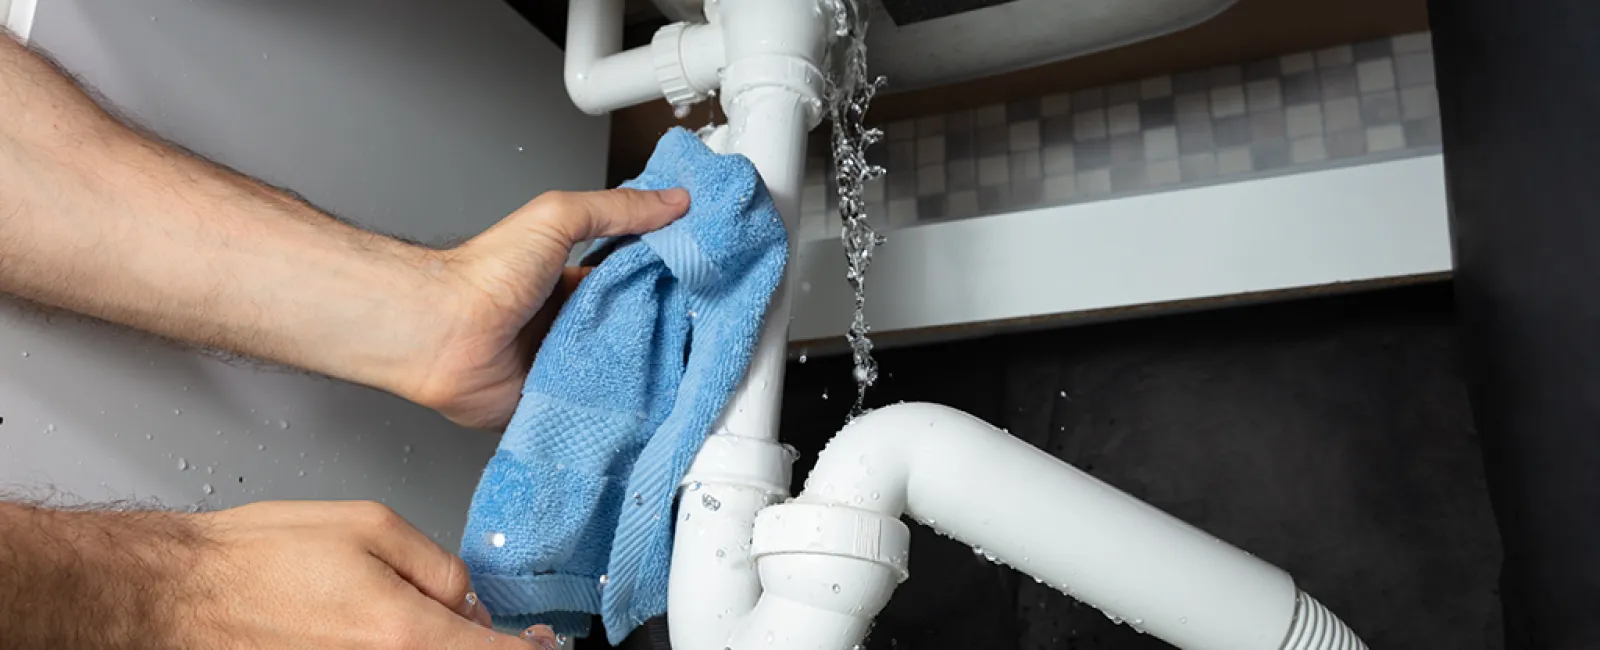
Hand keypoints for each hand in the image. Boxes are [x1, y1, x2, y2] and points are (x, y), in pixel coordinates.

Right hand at [183, 501, 561, 648]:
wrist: (182, 594)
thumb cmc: (260, 558)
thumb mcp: (373, 528)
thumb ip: (441, 569)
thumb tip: (473, 607)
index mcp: (404, 635)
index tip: (543, 643)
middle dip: (480, 644)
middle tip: (482, 625)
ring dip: (440, 646)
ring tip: (410, 617)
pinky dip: (401, 649)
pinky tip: (380, 629)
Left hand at [402, 188, 688, 428]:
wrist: (445, 331)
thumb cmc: (486, 272)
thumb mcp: (557, 217)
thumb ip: (615, 208)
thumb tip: (671, 200)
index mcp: (574, 280)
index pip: (636, 278)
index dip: (669, 277)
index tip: (705, 278)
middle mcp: (573, 322)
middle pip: (637, 326)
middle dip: (668, 328)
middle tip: (706, 328)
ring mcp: (565, 363)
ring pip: (624, 368)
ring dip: (648, 367)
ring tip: (687, 365)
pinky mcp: (557, 399)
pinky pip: (598, 405)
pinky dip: (621, 404)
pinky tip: (649, 399)